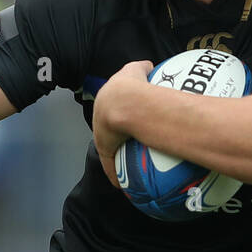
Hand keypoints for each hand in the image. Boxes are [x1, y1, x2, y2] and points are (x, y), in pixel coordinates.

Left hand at [92, 60, 153, 186]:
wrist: (124, 103)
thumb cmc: (134, 85)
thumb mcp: (138, 70)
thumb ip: (142, 67)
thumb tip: (150, 66)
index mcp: (107, 98)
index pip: (110, 105)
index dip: (118, 110)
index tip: (124, 116)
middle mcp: (100, 116)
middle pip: (108, 128)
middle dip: (114, 135)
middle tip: (127, 141)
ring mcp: (101, 133)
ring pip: (109, 148)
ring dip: (116, 157)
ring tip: (126, 166)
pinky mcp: (104, 148)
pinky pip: (111, 164)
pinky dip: (116, 174)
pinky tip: (122, 184)